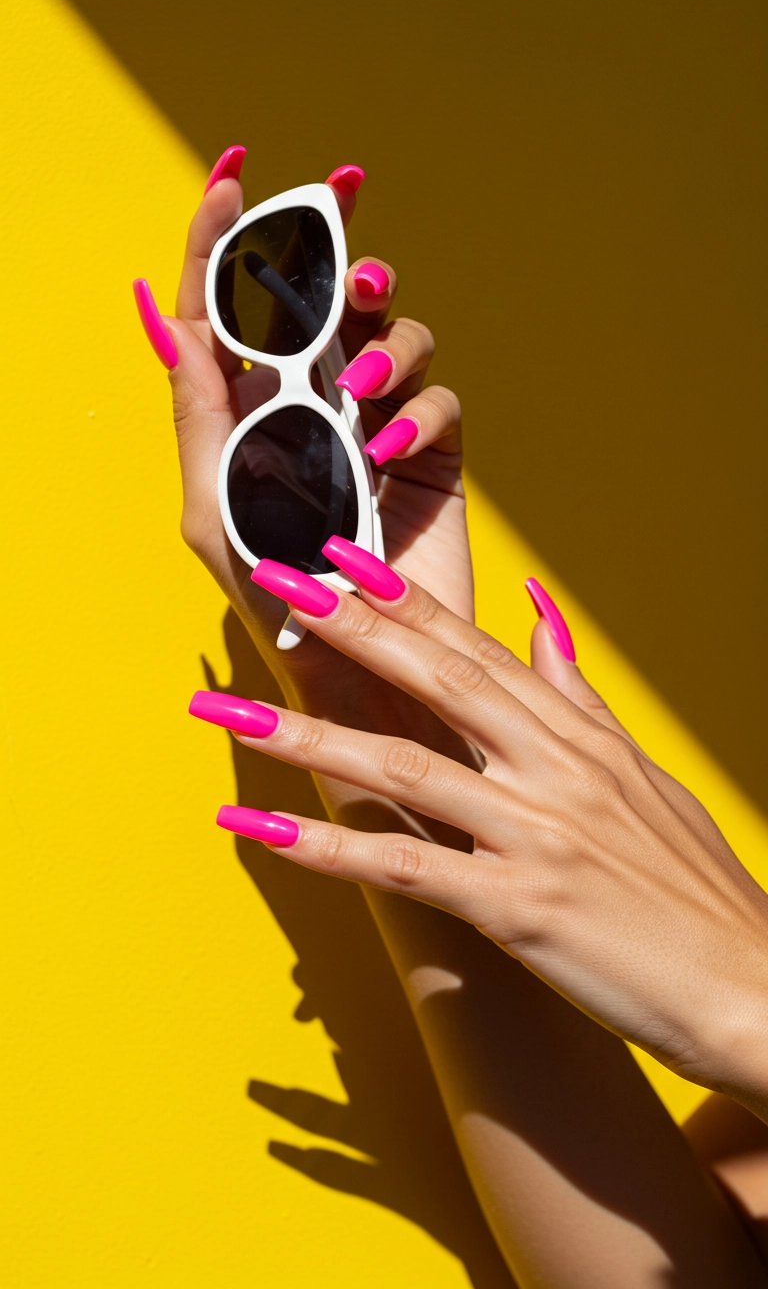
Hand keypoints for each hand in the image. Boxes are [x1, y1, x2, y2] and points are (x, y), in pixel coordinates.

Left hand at [134, 154, 470, 751]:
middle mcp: (317, 401)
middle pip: (329, 297)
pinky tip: (392, 453)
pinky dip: (419, 414)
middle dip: (342, 258)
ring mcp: (379, 422)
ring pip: (397, 333)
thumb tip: (162, 319)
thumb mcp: (212, 504)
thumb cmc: (272, 596)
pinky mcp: (433, 454)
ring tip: (360, 388)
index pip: (233, 306)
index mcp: (250, 408)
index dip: (227, 237)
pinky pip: (441, 400)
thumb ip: (198, 411)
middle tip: (349, 266)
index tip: (235, 176)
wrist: (358, 667)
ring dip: (385, 343)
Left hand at [214, 552, 767, 1120]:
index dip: (403, 599)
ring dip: (307, 736)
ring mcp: (536, 835)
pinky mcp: (521, 909)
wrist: (753, 984)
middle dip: (346, 629)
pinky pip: (408, 870)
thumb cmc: (696, 883)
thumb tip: (537, 615)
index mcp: (579, 735)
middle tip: (272, 585)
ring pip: (404, 767)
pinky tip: (264, 829)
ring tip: (229, 710)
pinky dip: (330, 847)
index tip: (339, 556)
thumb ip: (578, 694)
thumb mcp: (642, 771)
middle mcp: (555, 770)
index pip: (477, 649)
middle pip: (435, 680)